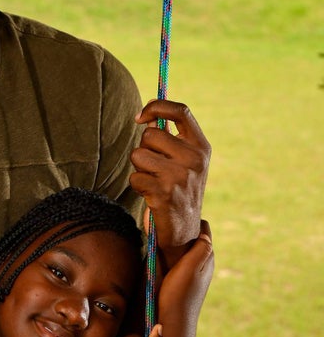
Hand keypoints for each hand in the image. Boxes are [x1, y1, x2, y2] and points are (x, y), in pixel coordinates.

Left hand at [129, 100, 210, 266]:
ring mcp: (179, 176)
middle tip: (153, 166)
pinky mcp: (163, 193)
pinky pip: (135, 176)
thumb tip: (146, 118)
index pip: (181, 111)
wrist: (185, 229)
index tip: (140, 116)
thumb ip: (168, 138)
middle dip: (143, 149)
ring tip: (153, 181)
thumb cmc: (179, 188)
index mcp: (201, 146)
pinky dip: (138, 185)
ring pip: (138, 155)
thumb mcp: (182, 161)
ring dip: (139, 168)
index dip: (157, 107)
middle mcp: (194, 159)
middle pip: (150, 135)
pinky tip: (151, 194)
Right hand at [157, 221, 213, 323]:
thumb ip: (200, 247)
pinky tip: (162, 253)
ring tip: (163, 234)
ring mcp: (195, 272)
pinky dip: (174, 251)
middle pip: (197, 236)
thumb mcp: (190, 267)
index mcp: (208, 256)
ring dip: (178, 240)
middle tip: (167, 222)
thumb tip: (202, 227)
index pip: (203, 227)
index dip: (191, 219)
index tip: (175, 215)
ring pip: (188, 247)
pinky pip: (181, 258)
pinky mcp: (185, 279)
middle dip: (185, 228)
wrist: (172, 323)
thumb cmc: (179, 295)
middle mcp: (204, 262)